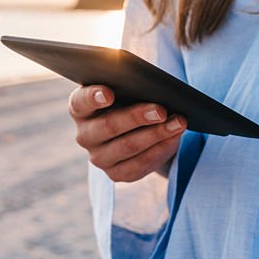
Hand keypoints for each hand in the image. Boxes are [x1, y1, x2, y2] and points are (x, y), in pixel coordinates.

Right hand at [68, 84, 185, 181]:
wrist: (139, 129)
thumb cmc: (130, 100)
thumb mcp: (127, 90)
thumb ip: (130, 85)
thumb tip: (154, 88)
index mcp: (80, 108)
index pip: (81, 102)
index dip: (93, 97)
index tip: (109, 93)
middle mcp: (85, 135)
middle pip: (109, 126)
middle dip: (137, 117)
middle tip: (161, 110)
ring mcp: (98, 157)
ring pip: (128, 147)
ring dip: (156, 134)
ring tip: (178, 122)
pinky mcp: (116, 174)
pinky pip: (139, 164)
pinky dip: (160, 149)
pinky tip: (174, 138)